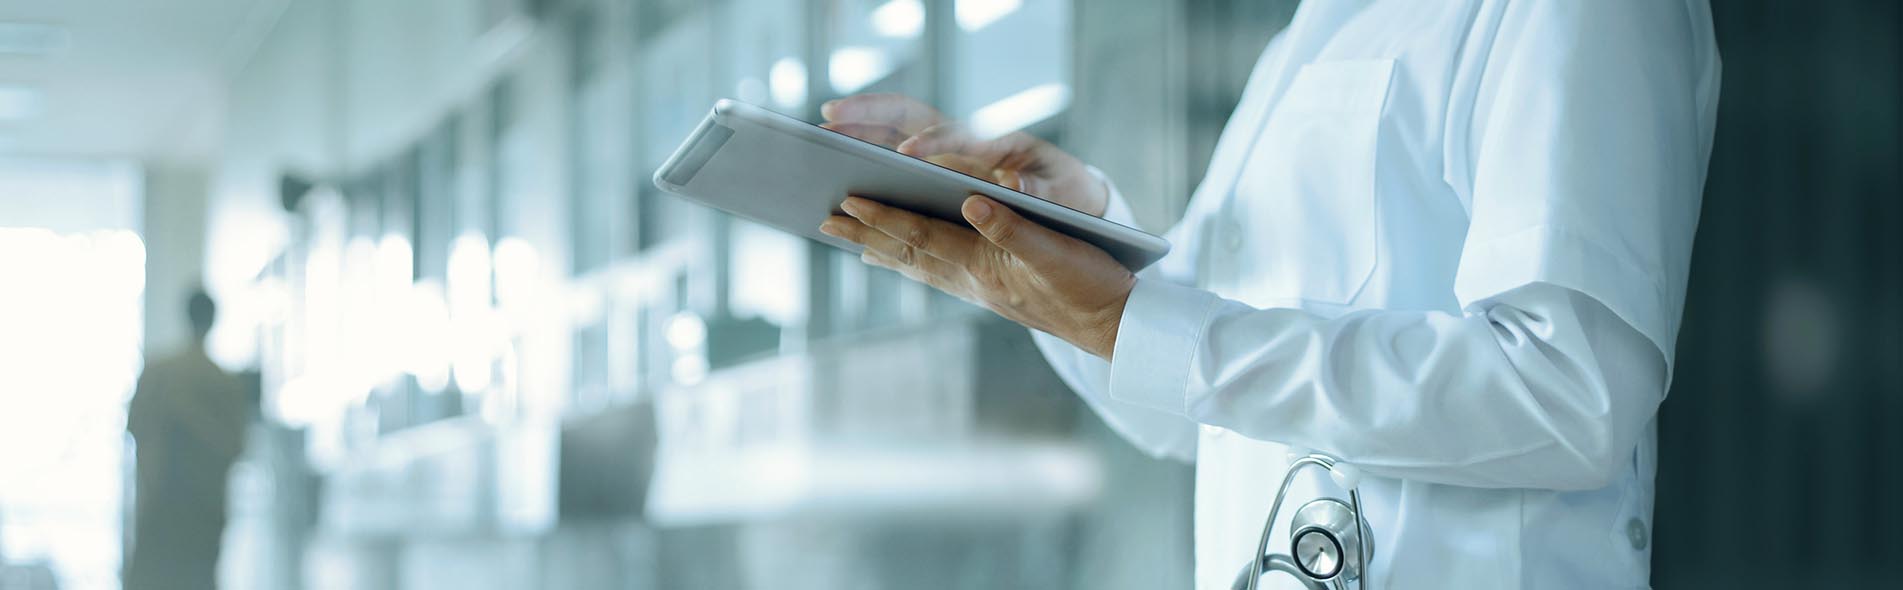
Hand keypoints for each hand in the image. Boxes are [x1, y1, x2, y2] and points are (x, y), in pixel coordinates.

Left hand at [819, 194, 1135, 359]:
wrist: (1115, 326)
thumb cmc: (1090, 285)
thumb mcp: (1056, 252)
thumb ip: (1012, 227)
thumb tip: (971, 202)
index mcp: (984, 264)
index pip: (922, 235)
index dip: (884, 217)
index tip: (847, 201)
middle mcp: (973, 280)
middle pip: (907, 253)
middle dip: (865, 236)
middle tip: (824, 220)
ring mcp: (980, 289)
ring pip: (918, 265)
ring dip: (881, 249)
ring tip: (848, 239)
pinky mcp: (992, 292)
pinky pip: (937, 274)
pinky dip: (911, 262)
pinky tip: (900, 260)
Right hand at [821, 94, 1108, 215]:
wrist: (1067, 194)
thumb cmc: (1064, 192)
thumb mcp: (1060, 191)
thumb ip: (1039, 189)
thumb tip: (1015, 186)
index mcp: (994, 142)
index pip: (956, 134)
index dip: (933, 143)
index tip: (908, 154)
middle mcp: (963, 140)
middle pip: (908, 116)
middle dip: (870, 113)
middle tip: (828, 118)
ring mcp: (945, 152)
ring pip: (891, 132)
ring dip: (855, 131)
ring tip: (818, 142)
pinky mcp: (934, 168)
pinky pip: (890, 158)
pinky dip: (863, 160)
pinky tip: (835, 180)